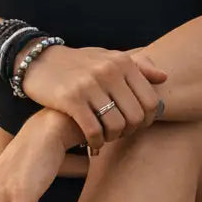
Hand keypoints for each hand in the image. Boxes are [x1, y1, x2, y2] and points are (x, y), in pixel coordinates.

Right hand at [18, 43, 166, 149]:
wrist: (38, 60)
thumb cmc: (78, 63)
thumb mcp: (107, 58)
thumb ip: (137, 66)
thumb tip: (164, 77)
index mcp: (122, 62)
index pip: (151, 100)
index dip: (148, 120)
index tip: (137, 126)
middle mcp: (108, 71)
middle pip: (136, 116)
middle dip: (130, 131)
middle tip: (120, 134)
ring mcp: (89, 85)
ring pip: (116, 125)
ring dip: (113, 138)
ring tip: (106, 137)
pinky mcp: (71, 99)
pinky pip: (93, 130)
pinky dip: (96, 142)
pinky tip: (92, 143)